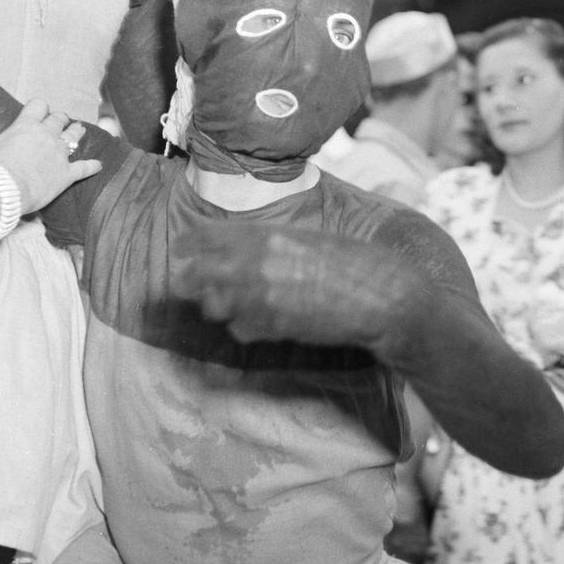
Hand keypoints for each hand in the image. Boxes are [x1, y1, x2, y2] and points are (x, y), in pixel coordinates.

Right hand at [0, 100, 101, 213]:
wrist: (2, 189)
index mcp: (25, 125)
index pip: (38, 105)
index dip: (39, 107)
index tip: (38, 111)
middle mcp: (46, 135)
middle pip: (60, 119)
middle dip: (60, 120)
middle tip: (58, 123)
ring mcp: (59, 154)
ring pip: (75, 136)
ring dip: (77, 133)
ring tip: (78, 132)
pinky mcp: (67, 174)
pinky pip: (85, 167)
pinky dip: (92, 166)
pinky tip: (99, 165)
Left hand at [173, 220, 422, 350]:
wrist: (382, 296)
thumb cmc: (354, 260)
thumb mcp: (308, 238)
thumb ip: (271, 244)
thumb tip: (242, 250)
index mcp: (268, 235)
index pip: (207, 237)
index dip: (189, 244)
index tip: (181, 249)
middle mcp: (258, 265)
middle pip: (198, 274)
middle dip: (189, 279)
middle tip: (187, 283)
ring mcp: (264, 299)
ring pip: (215, 306)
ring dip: (217, 304)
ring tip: (226, 302)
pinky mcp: (274, 328)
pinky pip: (240, 328)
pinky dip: (243, 325)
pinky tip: (257, 320)